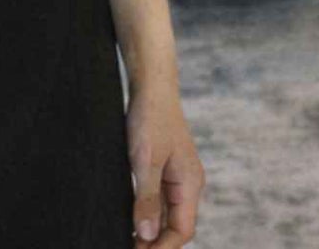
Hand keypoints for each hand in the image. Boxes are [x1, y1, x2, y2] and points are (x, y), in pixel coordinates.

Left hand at [128, 81, 203, 245]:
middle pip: (176, 227)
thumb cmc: (151, 117)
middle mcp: (188, 184)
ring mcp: (178, 177)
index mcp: (190, 183)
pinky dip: (148, 216)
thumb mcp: (146, 160)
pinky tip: (131, 220)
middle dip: (155, 243)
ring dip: (150, 232)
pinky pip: (161, 202)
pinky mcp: (166, 170)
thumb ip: (148, 198)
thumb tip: (147, 235)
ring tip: (127, 240)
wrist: (152, 85)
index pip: (182, 231)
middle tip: (128, 248)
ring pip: (167, 216)